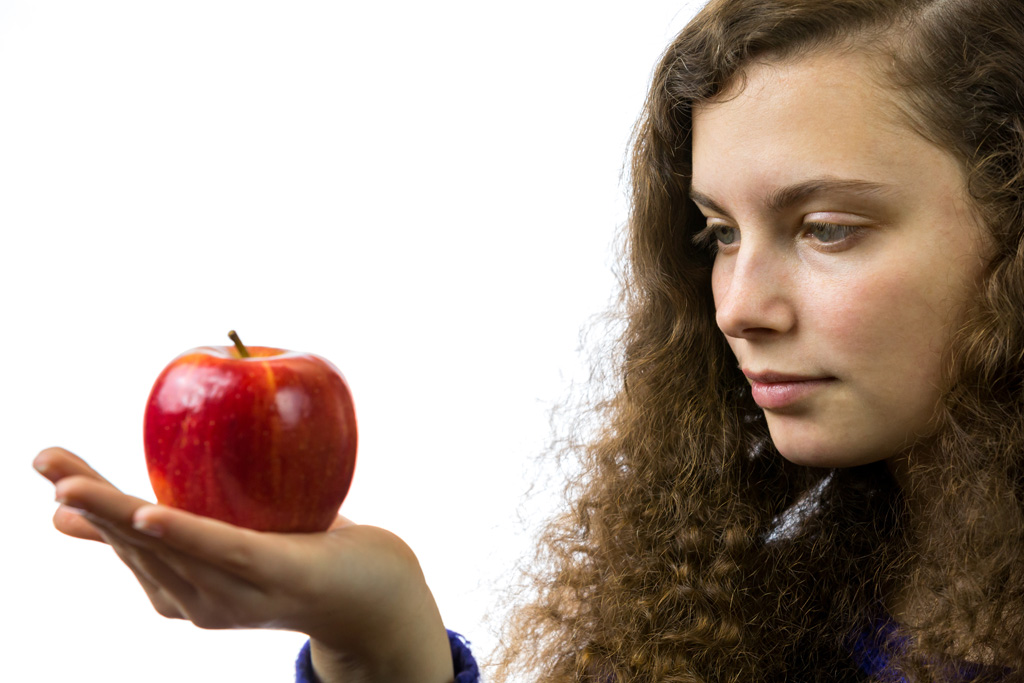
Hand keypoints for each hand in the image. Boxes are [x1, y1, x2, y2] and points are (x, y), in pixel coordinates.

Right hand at [34, 447, 454, 682]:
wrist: (375, 591)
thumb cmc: (299, 552)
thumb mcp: (228, 537)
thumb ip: (177, 524)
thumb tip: (116, 507)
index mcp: (184, 589)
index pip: (123, 542)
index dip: (84, 507)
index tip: (47, 469)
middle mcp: (199, 601)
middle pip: (134, 547)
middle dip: (87, 504)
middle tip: (45, 460)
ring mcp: (236, 595)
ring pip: (165, 549)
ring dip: (115, 515)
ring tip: (72, 484)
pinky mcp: (276, 576)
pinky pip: (224, 551)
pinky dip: (183, 534)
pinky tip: (148, 514)